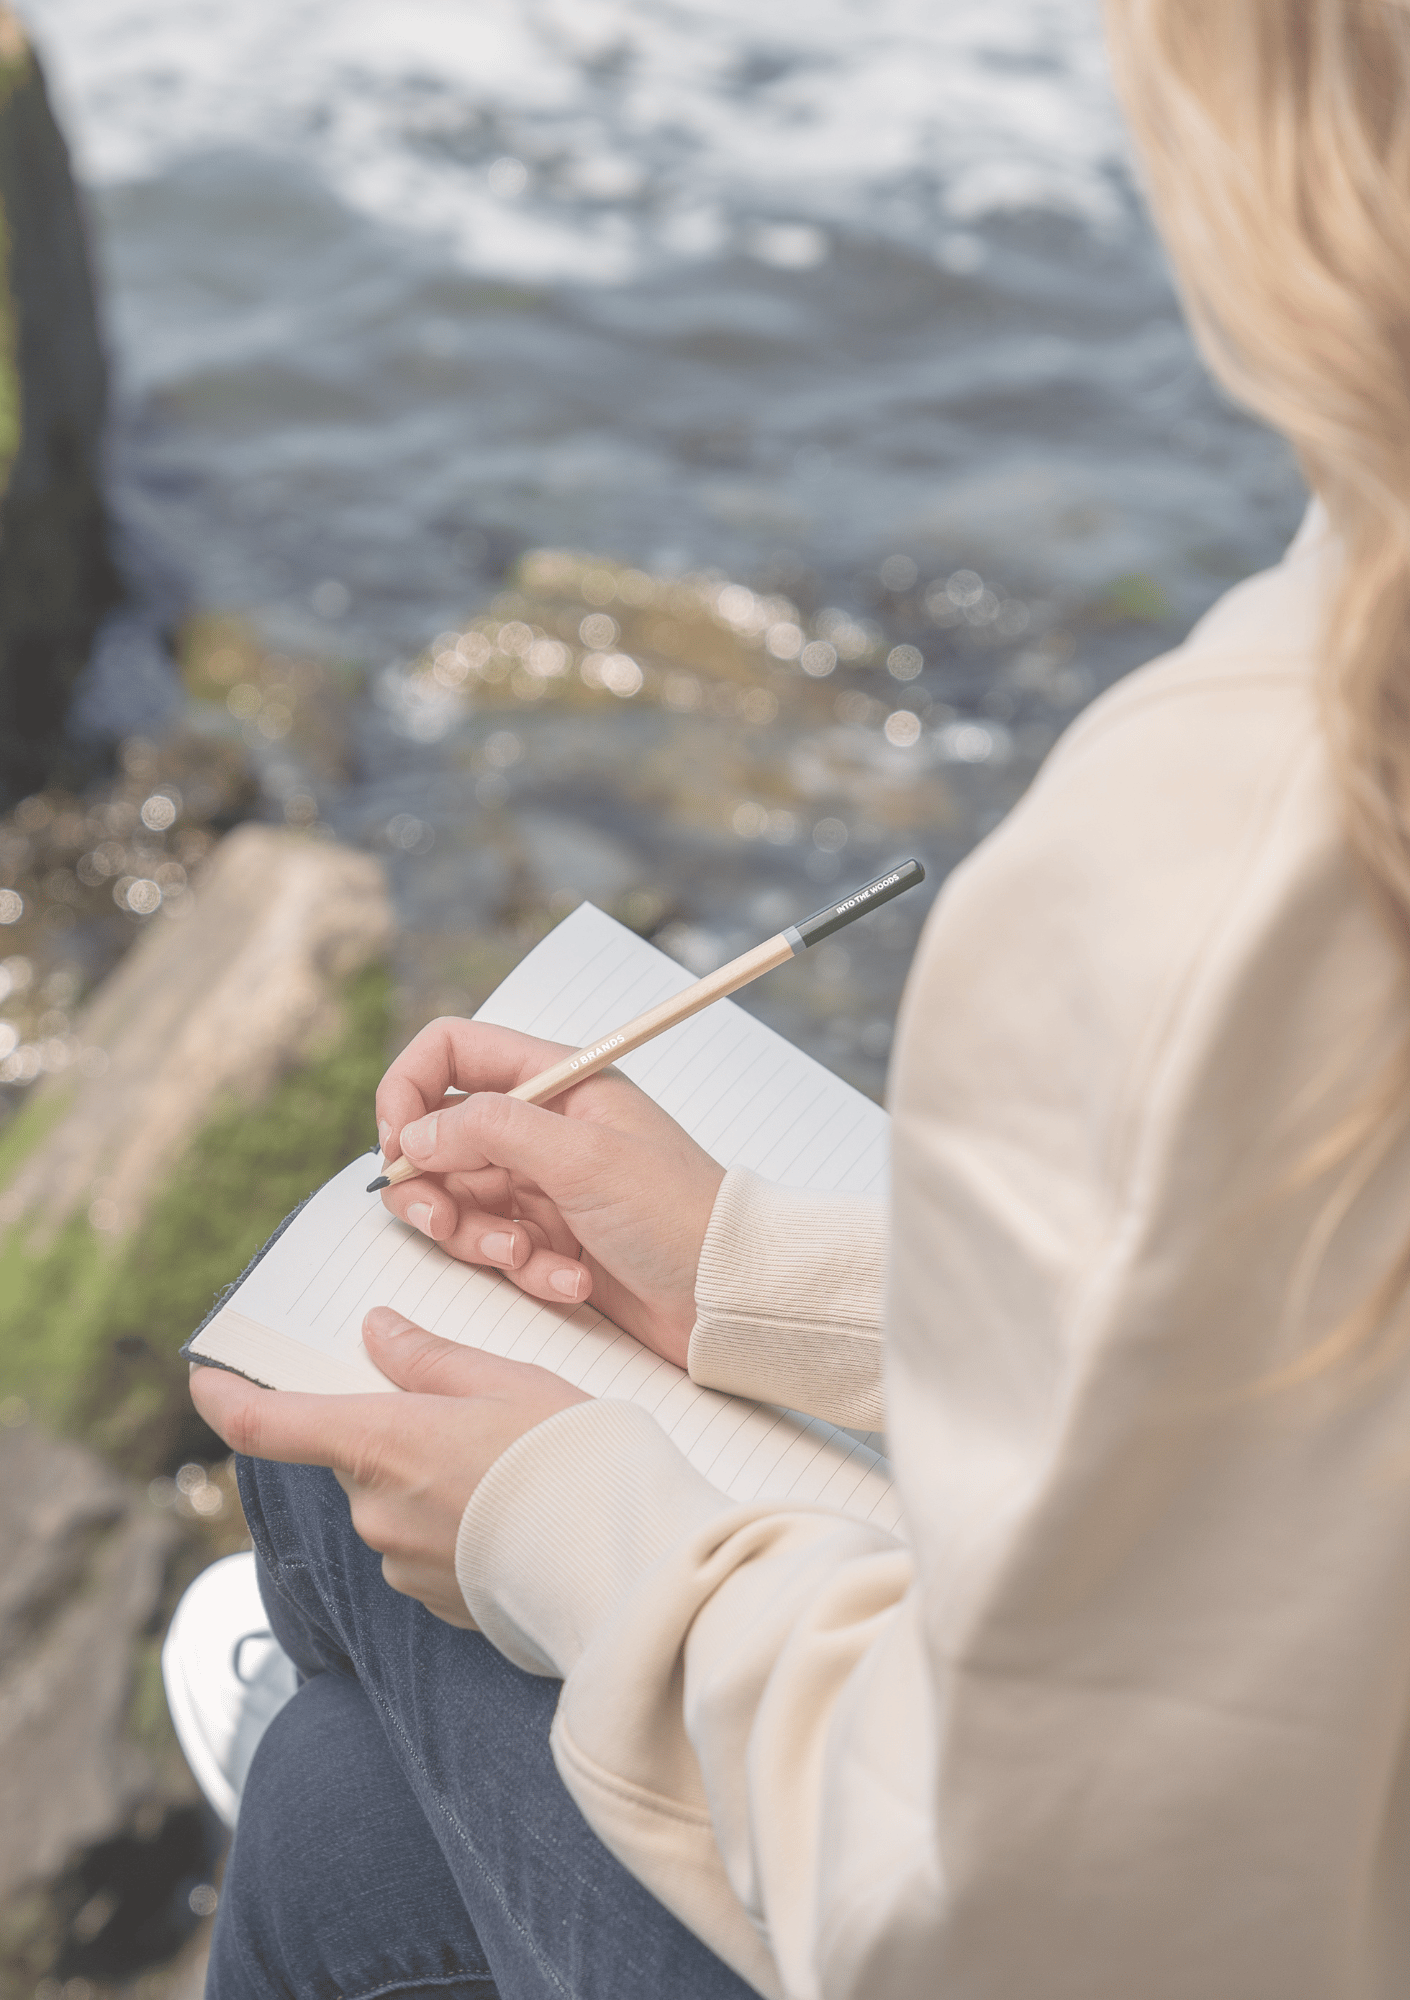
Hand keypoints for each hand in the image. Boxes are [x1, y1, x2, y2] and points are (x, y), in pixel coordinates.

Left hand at [190, 1308, 588, 1626]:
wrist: (624, 1562)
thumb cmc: (569, 1455)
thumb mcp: (506, 1379)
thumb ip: (429, 1358)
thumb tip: (377, 1334)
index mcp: (380, 1443)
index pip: (266, 1425)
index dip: (224, 1399)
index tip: (206, 1378)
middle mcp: (375, 1509)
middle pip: (353, 1457)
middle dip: (392, 1432)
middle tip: (466, 1411)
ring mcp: (401, 1563)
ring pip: (390, 1502)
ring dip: (428, 1480)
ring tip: (509, 1467)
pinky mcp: (435, 1602)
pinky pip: (423, 1548)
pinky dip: (454, 1525)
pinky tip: (514, 1513)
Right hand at [374, 1019, 725, 1367]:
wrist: (729, 1294)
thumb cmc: (678, 1213)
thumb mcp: (582, 1158)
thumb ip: (490, 1131)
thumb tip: (414, 1134)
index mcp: (557, 1080)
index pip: (451, 1053)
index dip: (408, 1092)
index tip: (398, 1147)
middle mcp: (543, 1126)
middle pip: (438, 1137)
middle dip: (431, 1186)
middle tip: (444, 1221)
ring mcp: (543, 1184)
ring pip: (458, 1200)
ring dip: (478, 1236)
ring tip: (524, 1255)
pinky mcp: (548, 1239)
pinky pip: (496, 1248)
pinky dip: (524, 1269)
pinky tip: (571, 1279)